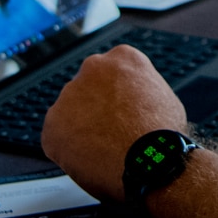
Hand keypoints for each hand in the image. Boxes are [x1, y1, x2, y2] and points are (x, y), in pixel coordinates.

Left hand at [40, 45, 187, 201]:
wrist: (151, 160)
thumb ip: (142, 92)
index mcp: (123, 58)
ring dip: (80, 128)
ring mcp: (70, 94)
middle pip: (88, 89)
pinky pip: (57, 138)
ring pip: (70, 113)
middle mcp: (93, 68)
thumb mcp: (164, 97)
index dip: (117, 97)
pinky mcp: (53, 123)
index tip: (121, 111)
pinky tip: (90, 160)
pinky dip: (68, 150)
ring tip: (103, 151)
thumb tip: (138, 103)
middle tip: (110, 133)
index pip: (112, 73)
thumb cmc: (163, 135)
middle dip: (95, 109)